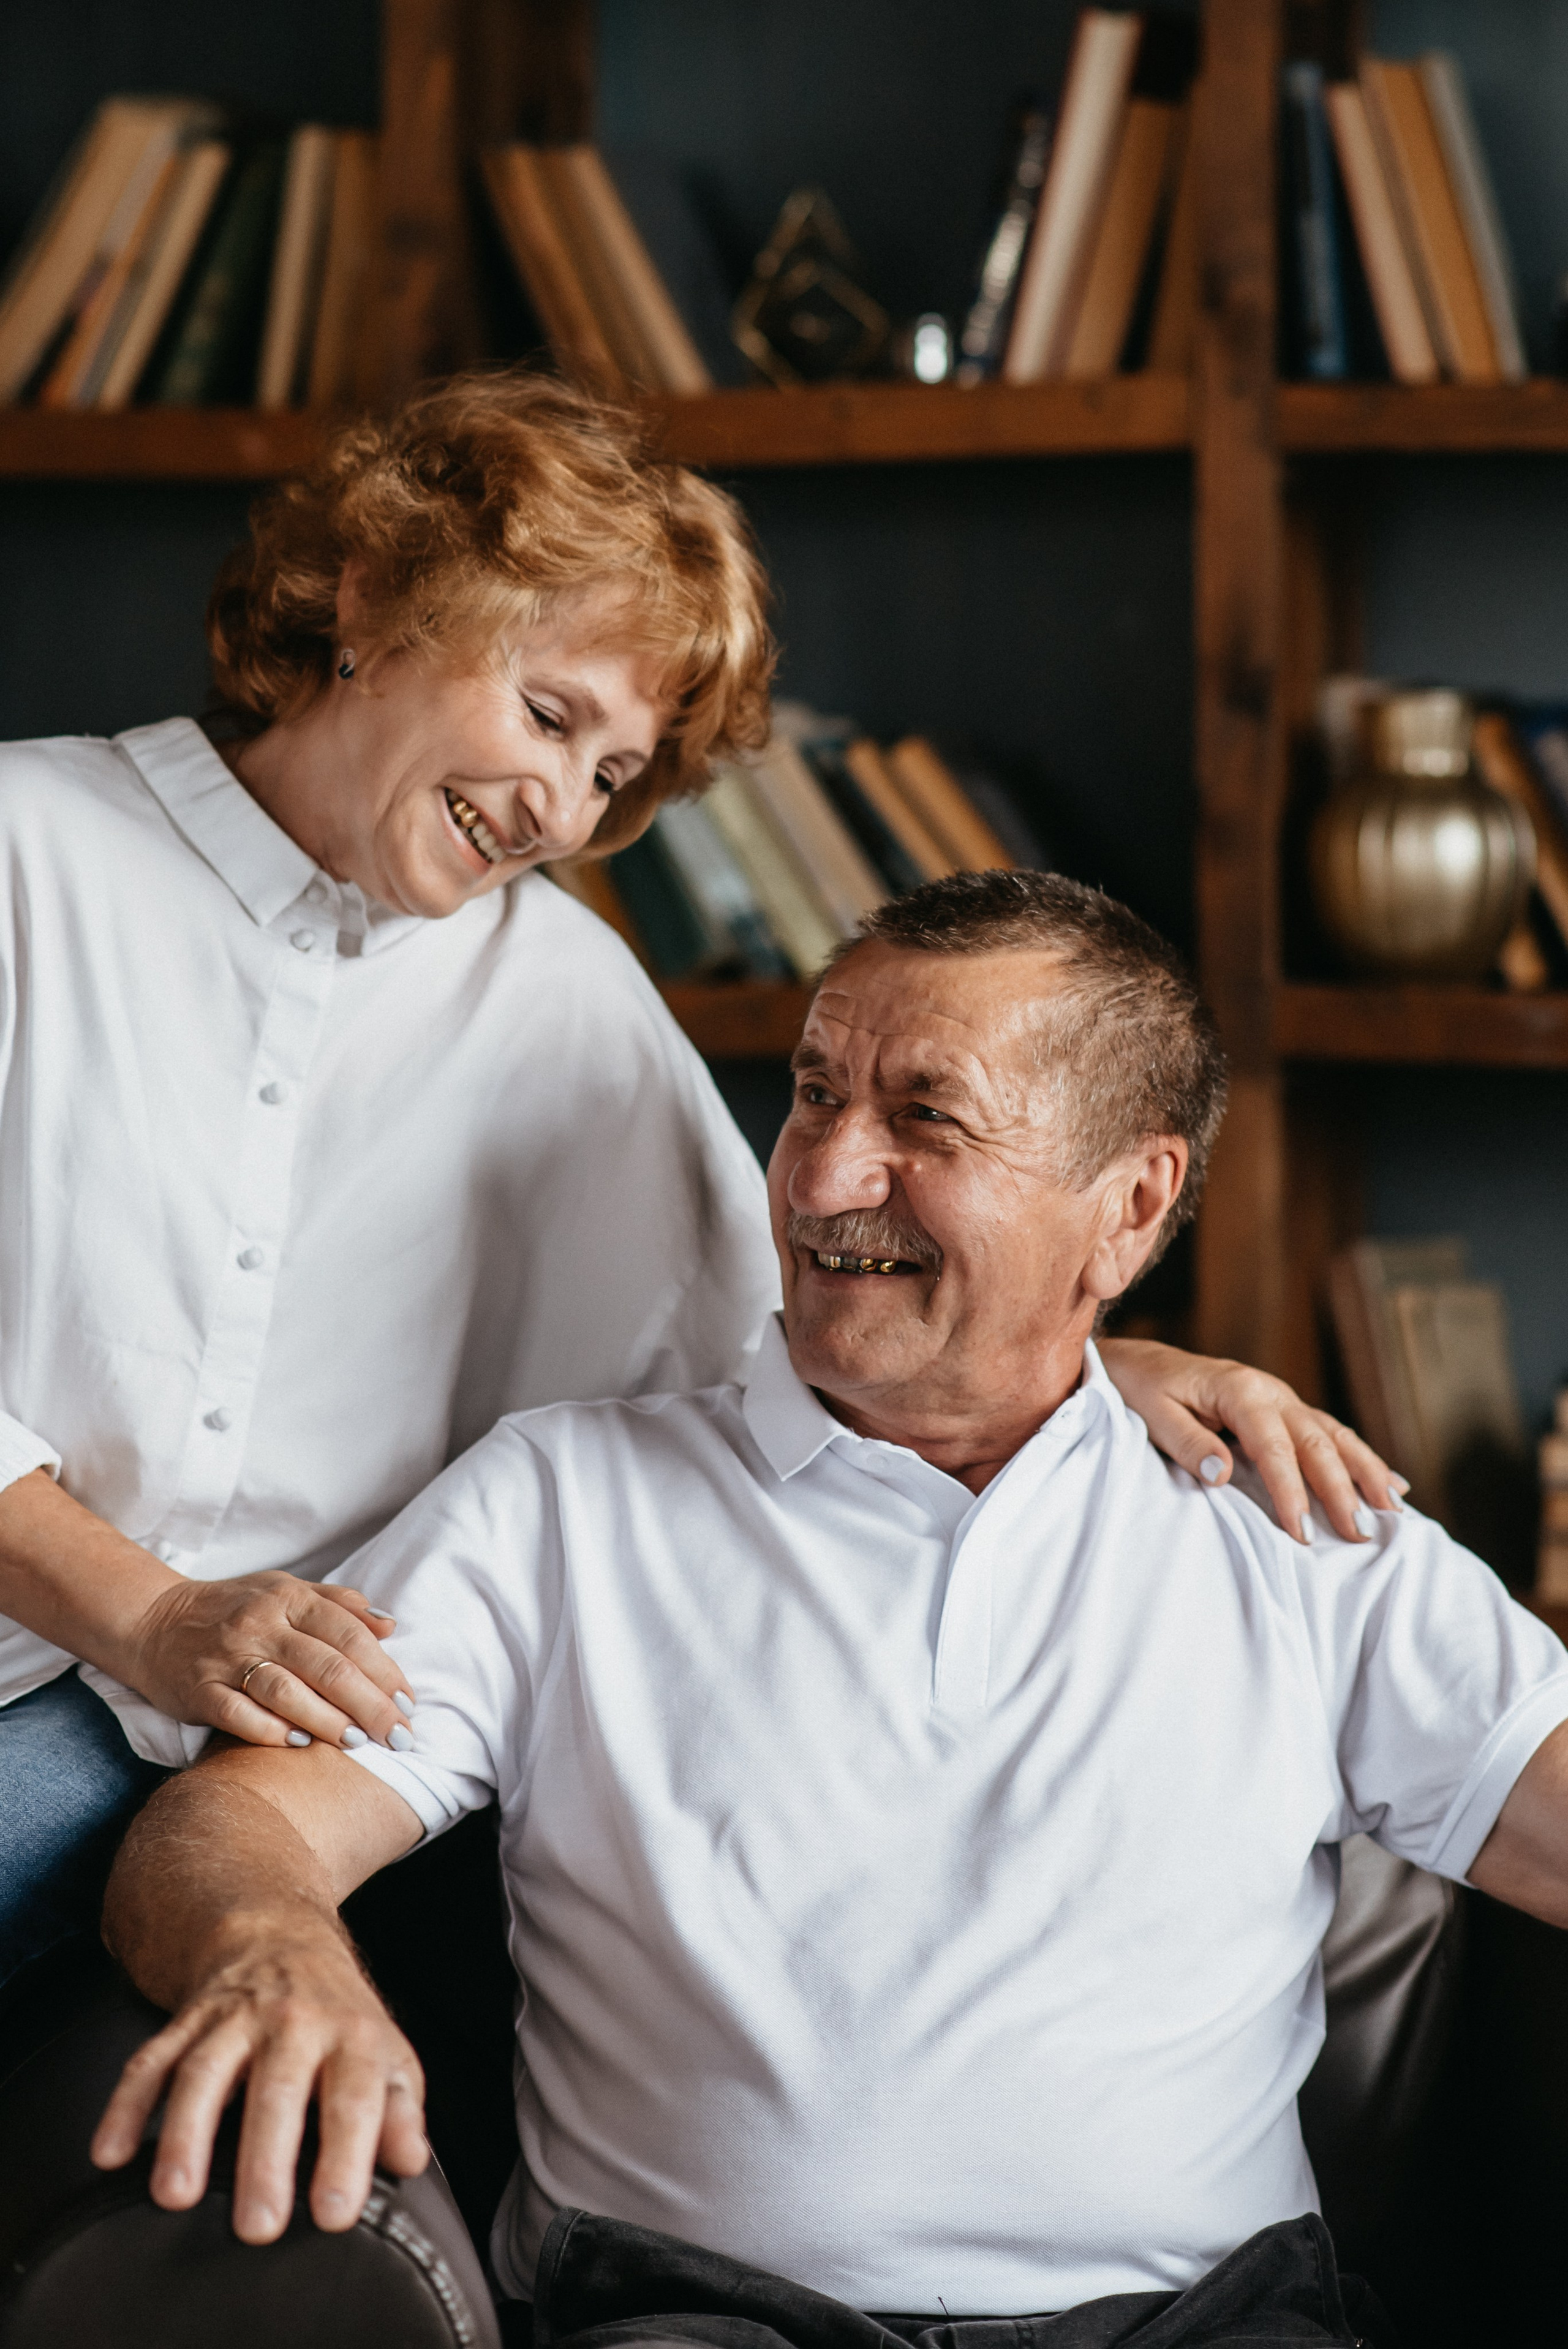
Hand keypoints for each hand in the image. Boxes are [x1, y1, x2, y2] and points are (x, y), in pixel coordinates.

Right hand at [91, 1921, 427, 2241]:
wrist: (276, 1932)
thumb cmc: (338, 2014)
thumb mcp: (385, 2051)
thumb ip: (398, 2109)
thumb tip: (410, 2161)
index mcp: (351, 2033)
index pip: (356, 2097)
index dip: (349, 2155)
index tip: (334, 2215)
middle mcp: (293, 2020)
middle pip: (277, 2089)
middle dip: (265, 2159)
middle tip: (256, 2226)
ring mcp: (234, 2017)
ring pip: (205, 2071)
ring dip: (186, 2133)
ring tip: (174, 2195)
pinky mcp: (185, 2020)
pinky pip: (151, 2062)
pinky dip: (126, 2105)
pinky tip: (110, 2153)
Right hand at [117, 1572, 414, 1748]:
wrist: (153, 1621)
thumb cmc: (234, 1609)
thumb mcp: (286, 1590)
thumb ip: (339, 1605)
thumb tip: (390, 1625)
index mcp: (288, 1598)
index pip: (348, 1634)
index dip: (384, 1670)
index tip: (409, 1703)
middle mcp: (260, 1625)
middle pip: (326, 1665)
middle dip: (369, 1705)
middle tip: (398, 1736)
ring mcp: (227, 1658)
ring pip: (285, 1690)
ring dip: (327, 1719)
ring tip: (358, 1743)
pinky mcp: (199, 1690)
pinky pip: (238, 1713)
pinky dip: (270, 1730)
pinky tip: (299, 1743)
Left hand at [1097, 1338, 1406, 1544]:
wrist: (1141, 1362)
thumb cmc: (1143, 1391)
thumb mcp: (1153, 1415)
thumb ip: (1188, 1443)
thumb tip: (1224, 1473)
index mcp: (1239, 1391)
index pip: (1274, 1448)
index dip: (1291, 1492)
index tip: (1303, 1533)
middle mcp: (1271, 1391)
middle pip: (1316, 1443)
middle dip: (1342, 1490)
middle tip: (1361, 1534)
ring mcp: (1283, 1398)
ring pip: (1335, 1436)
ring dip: (1366, 1473)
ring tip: (1393, 1511)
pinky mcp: (1286, 1409)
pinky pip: (1332, 1433)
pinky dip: (1362, 1458)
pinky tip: (1391, 1483)